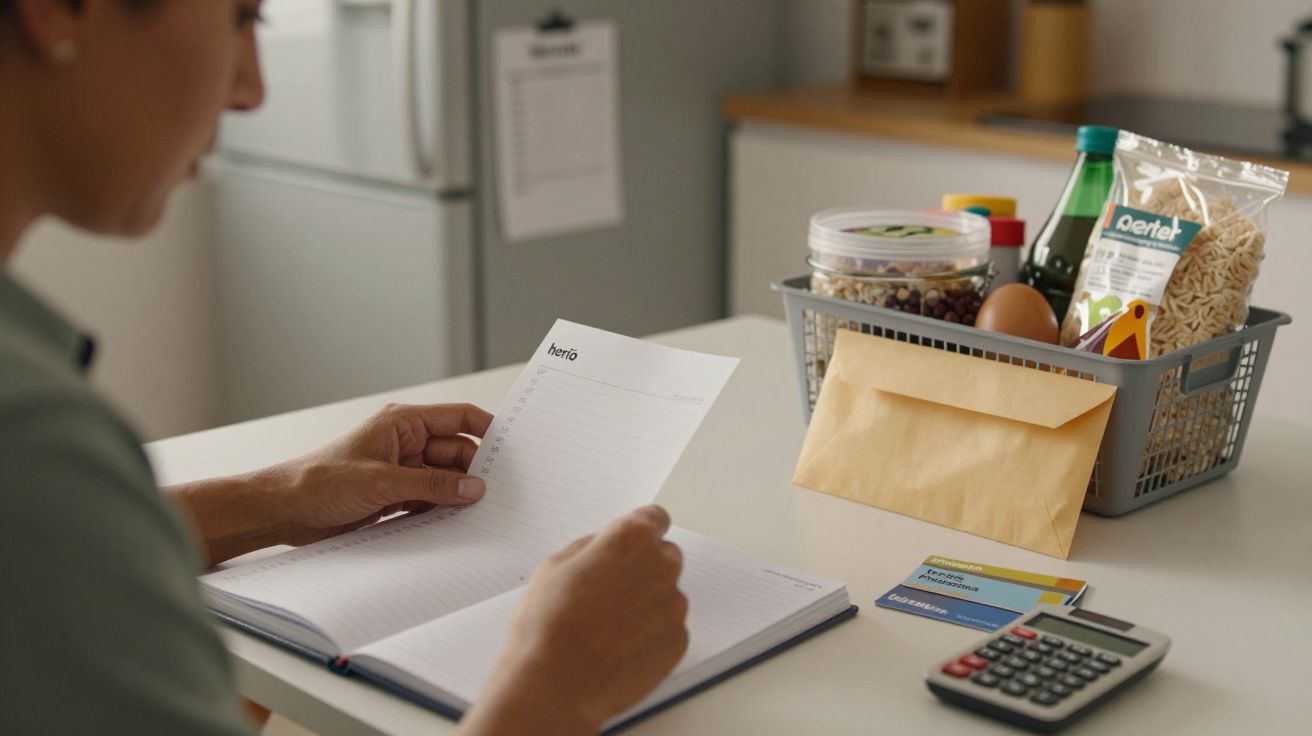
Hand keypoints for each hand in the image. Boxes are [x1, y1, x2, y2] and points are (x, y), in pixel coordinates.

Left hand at [265, 402, 493, 545]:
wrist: (284, 510)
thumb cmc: (320, 481)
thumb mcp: (383, 482)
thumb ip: (433, 484)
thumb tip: (475, 487)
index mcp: (403, 423)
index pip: (458, 417)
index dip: (487, 429)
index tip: (512, 448)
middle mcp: (405, 442)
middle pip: (456, 452)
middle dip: (475, 470)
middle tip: (499, 492)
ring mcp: (400, 470)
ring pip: (444, 478)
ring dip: (457, 494)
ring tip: (480, 511)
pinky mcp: (394, 496)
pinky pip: (429, 499)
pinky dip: (441, 509)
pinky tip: (455, 523)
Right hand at [461, 506, 688, 734]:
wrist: (555, 684)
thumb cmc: (547, 624)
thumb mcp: (554, 565)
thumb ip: (592, 547)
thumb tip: (606, 548)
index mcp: (632, 539)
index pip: (654, 518)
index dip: (639, 531)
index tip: (632, 543)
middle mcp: (662, 567)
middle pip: (664, 556)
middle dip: (643, 567)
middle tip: (610, 591)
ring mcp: (674, 606)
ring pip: (666, 594)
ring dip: (646, 603)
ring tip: (607, 626)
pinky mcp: (678, 641)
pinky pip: (668, 628)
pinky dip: (651, 634)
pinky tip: (618, 647)